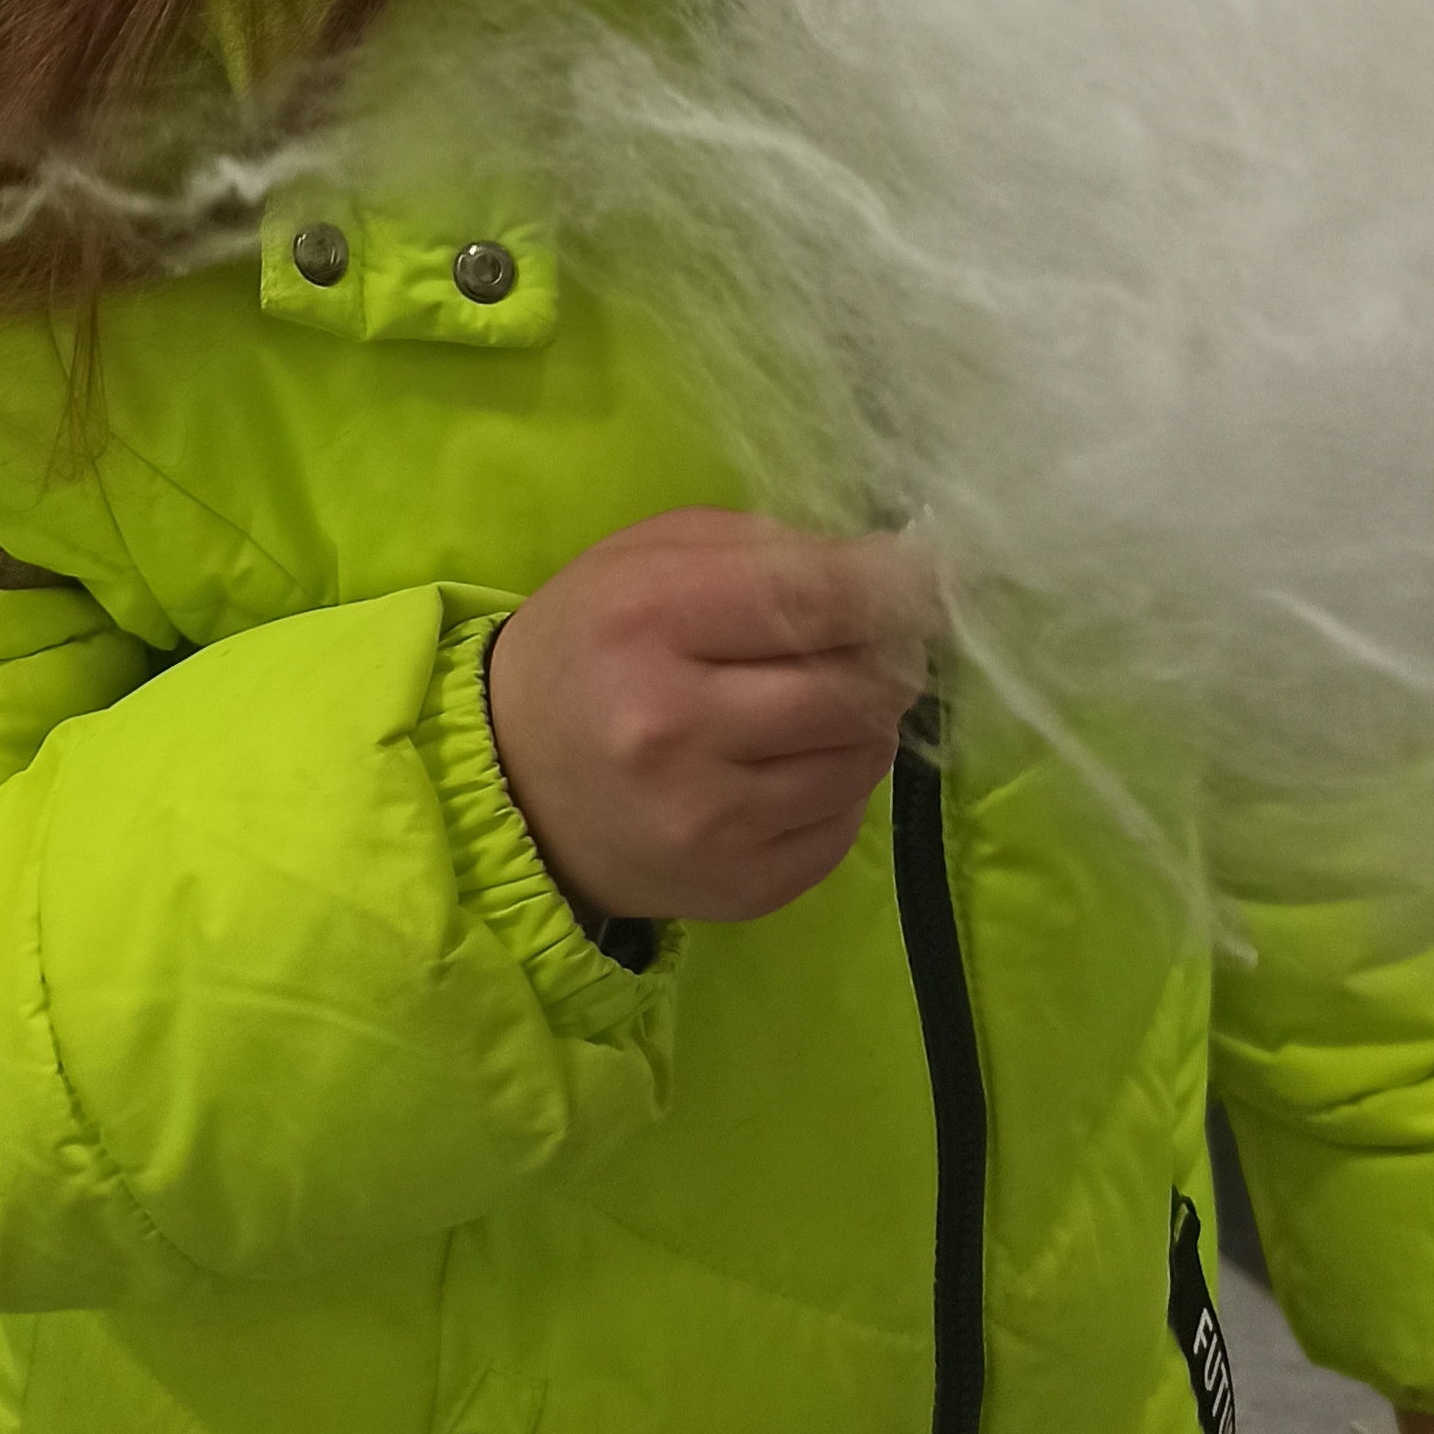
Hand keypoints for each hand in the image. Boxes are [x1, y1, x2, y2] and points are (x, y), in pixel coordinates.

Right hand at [485, 509, 934, 927]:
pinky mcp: (741, 886)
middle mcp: (677, 726)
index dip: (890, 584)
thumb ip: (765, 547)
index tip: (921, 573)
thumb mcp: (647, 559)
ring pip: (864, 758)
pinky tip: (792, 764)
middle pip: (855, 686)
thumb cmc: (591, 646)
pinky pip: (846, 823)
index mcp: (649, 619)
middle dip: (887, 655)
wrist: (512, 786)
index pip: (814, 598)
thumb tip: (893, 568)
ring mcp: (710, 820)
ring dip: (867, 721)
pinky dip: (841, 785)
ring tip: (819, 702)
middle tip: (876, 640)